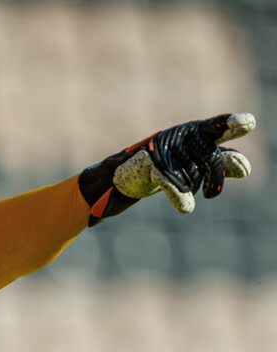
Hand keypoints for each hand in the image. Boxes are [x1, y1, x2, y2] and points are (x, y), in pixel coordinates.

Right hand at [78, 113, 254, 225]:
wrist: (123, 177)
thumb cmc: (162, 167)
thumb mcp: (193, 163)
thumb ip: (220, 162)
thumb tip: (246, 170)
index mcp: (194, 131)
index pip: (217, 127)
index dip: (232, 125)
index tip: (249, 123)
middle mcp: (180, 134)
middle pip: (211, 157)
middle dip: (216, 179)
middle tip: (212, 195)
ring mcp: (164, 148)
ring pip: (192, 174)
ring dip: (192, 189)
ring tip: (186, 193)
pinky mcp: (150, 164)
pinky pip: (173, 182)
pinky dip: (181, 197)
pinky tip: (186, 208)